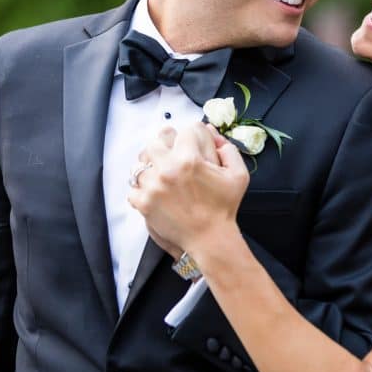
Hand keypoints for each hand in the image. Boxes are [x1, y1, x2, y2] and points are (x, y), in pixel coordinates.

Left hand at [128, 123, 248, 258]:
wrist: (210, 239)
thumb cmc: (223, 209)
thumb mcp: (238, 175)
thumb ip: (228, 150)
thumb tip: (212, 133)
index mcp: (190, 159)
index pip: (184, 132)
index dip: (191, 136)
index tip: (192, 146)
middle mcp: (168, 169)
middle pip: (156, 142)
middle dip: (166, 147)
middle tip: (173, 158)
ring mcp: (152, 186)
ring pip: (140, 164)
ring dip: (150, 168)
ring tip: (161, 176)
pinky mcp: (143, 203)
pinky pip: (133, 188)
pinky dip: (142, 190)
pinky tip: (155, 193)